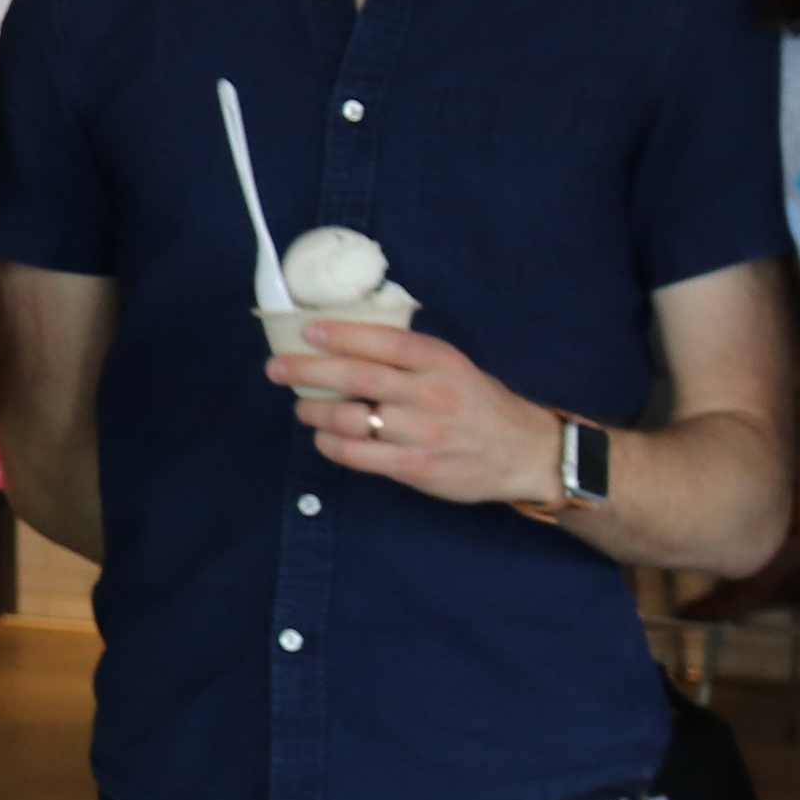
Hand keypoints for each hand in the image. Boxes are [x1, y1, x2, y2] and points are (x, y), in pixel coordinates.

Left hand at [275, 312, 555, 513]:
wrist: (523, 453)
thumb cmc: (477, 403)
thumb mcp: (452, 367)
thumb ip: (408, 355)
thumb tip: (345, 338)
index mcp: (439, 362)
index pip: (383, 341)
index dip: (341, 335)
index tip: (306, 331)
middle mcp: (430, 394)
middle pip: (358, 377)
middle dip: (309, 370)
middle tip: (276, 368)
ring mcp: (422, 434)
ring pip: (351, 419)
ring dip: (314, 411)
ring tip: (301, 407)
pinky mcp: (415, 468)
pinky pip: (359, 456)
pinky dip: (331, 445)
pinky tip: (323, 437)